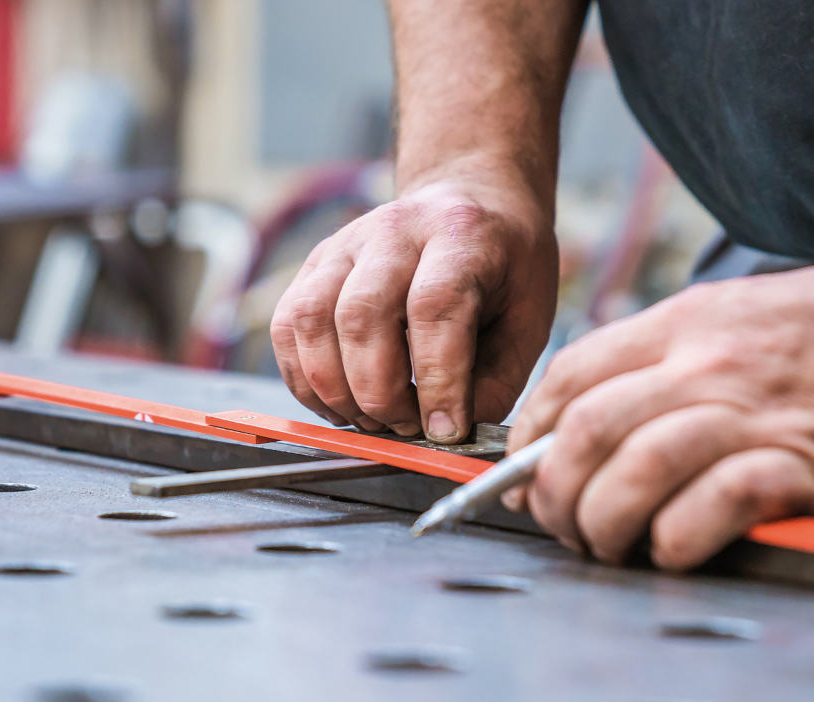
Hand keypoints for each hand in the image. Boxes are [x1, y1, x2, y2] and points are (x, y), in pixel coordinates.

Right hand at [270, 177, 557, 441]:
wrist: (470, 198)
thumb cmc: (505, 265)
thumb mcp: (528, 318)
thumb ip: (496, 379)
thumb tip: (450, 436)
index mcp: (459, 236)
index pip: (434, 307)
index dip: (436, 379)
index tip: (445, 430)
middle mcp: (394, 231)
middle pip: (362, 315)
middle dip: (380, 393)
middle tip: (408, 426)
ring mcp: (344, 244)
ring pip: (311, 321)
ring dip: (336, 390)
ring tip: (373, 418)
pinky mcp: (313, 264)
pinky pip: (286, 328)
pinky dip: (304, 379)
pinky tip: (338, 402)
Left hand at [505, 254, 813, 569]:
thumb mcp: (742, 313)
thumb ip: (674, 358)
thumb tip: (603, 419)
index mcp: (688, 323)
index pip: (571, 375)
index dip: (531, 436)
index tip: (529, 472)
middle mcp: (711, 361)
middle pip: (589, 429)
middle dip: (555, 492)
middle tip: (566, 525)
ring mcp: (758, 409)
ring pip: (638, 466)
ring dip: (606, 522)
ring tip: (611, 545)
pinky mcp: (810, 461)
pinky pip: (716, 503)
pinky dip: (681, 537)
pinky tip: (677, 549)